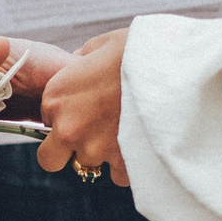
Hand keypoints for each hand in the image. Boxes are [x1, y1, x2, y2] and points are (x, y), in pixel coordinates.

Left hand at [36, 29, 128, 186]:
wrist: (175, 65)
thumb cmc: (139, 49)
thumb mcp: (101, 45)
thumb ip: (81, 61)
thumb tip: (79, 66)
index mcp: (56, 96)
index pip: (47, 119)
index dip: (66, 113)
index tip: (87, 105)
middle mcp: (69, 127)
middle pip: (51, 159)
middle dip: (66, 151)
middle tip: (92, 134)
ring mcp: (95, 149)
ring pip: (88, 166)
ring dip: (102, 154)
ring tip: (126, 131)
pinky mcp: (123, 163)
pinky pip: (118, 175)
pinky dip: (127, 163)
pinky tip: (140, 141)